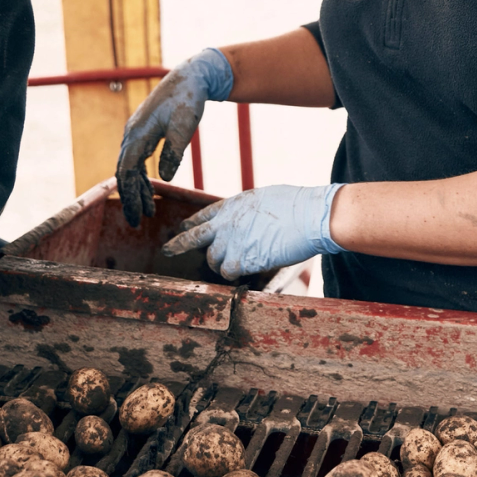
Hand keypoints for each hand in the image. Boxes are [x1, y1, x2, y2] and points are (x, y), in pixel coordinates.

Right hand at [115, 48, 232, 227]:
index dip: (129, 195)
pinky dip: (143, 179)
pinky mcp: (145, 135)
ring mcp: (137, 135)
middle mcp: (132, 135)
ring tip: (147, 213)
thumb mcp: (185, 127)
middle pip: (124, 173)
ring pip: (131, 169)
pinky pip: (138, 162)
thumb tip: (163, 178)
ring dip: (137, 191)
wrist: (190, 79)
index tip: (136, 215)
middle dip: (130, 199)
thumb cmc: (188, 101)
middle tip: (137, 223)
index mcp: (138, 134)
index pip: (127, 171)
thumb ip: (175, 152)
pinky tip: (152, 193)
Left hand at [162, 184, 345, 279]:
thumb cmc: (298, 206)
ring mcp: (232, 243)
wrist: (308, 216)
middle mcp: (226, 224)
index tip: (185, 228)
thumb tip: (253, 224)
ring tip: (234, 268)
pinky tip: (245, 275)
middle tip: (168, 251)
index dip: (192, 224)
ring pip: (213, 261)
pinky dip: (236, 276)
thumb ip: (251, 213)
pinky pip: (229, 273)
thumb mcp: (266, 200)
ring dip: (221, 266)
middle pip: (192, 238)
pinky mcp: (242, 260)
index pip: (202, 216)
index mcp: (232, 206)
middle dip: (177, 245)